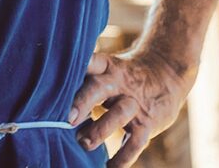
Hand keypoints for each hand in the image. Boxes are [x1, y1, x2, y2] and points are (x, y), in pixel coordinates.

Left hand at [67, 49, 192, 164]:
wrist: (167, 73)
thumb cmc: (124, 76)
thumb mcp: (107, 68)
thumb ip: (85, 80)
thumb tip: (51, 100)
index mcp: (106, 67)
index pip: (90, 61)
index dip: (76, 68)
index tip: (57, 78)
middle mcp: (119, 83)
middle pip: (99, 88)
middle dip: (83, 102)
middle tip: (68, 119)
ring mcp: (134, 103)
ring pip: (119, 114)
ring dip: (100, 129)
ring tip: (84, 143)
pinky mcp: (147, 122)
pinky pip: (136, 142)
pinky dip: (123, 157)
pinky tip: (110, 167)